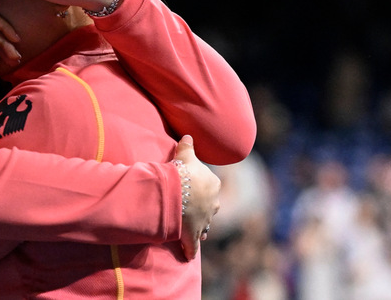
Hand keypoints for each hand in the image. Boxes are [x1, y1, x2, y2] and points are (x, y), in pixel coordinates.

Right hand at [174, 136, 220, 260]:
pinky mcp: (194, 234)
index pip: (209, 185)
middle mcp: (213, 203)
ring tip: (192, 227)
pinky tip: (188, 255)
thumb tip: (188, 135)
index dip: (199, 186)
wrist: (176, 192)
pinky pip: (194, 244)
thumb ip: (188, 146)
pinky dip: (191, 249)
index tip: (190, 186)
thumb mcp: (185, 156)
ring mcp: (205, 220)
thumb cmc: (182, 173)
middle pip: (209, 205)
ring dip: (199, 225)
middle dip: (202, 207)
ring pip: (204, 224)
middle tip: (191, 206)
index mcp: (213, 185)